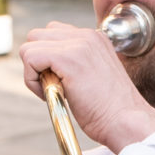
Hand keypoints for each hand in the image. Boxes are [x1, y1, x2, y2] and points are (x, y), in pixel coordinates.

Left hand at [19, 21, 154, 153]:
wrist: (126, 121)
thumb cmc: (110, 110)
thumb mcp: (94, 76)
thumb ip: (75, 64)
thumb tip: (46, 67)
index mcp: (94, 38)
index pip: (53, 33)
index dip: (48, 59)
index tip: (61, 82)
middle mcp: (86, 35)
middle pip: (37, 36)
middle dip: (37, 63)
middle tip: (54, 87)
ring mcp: (78, 44)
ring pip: (29, 46)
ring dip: (33, 72)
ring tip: (54, 91)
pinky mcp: (67, 58)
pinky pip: (30, 58)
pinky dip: (31, 80)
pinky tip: (49, 95)